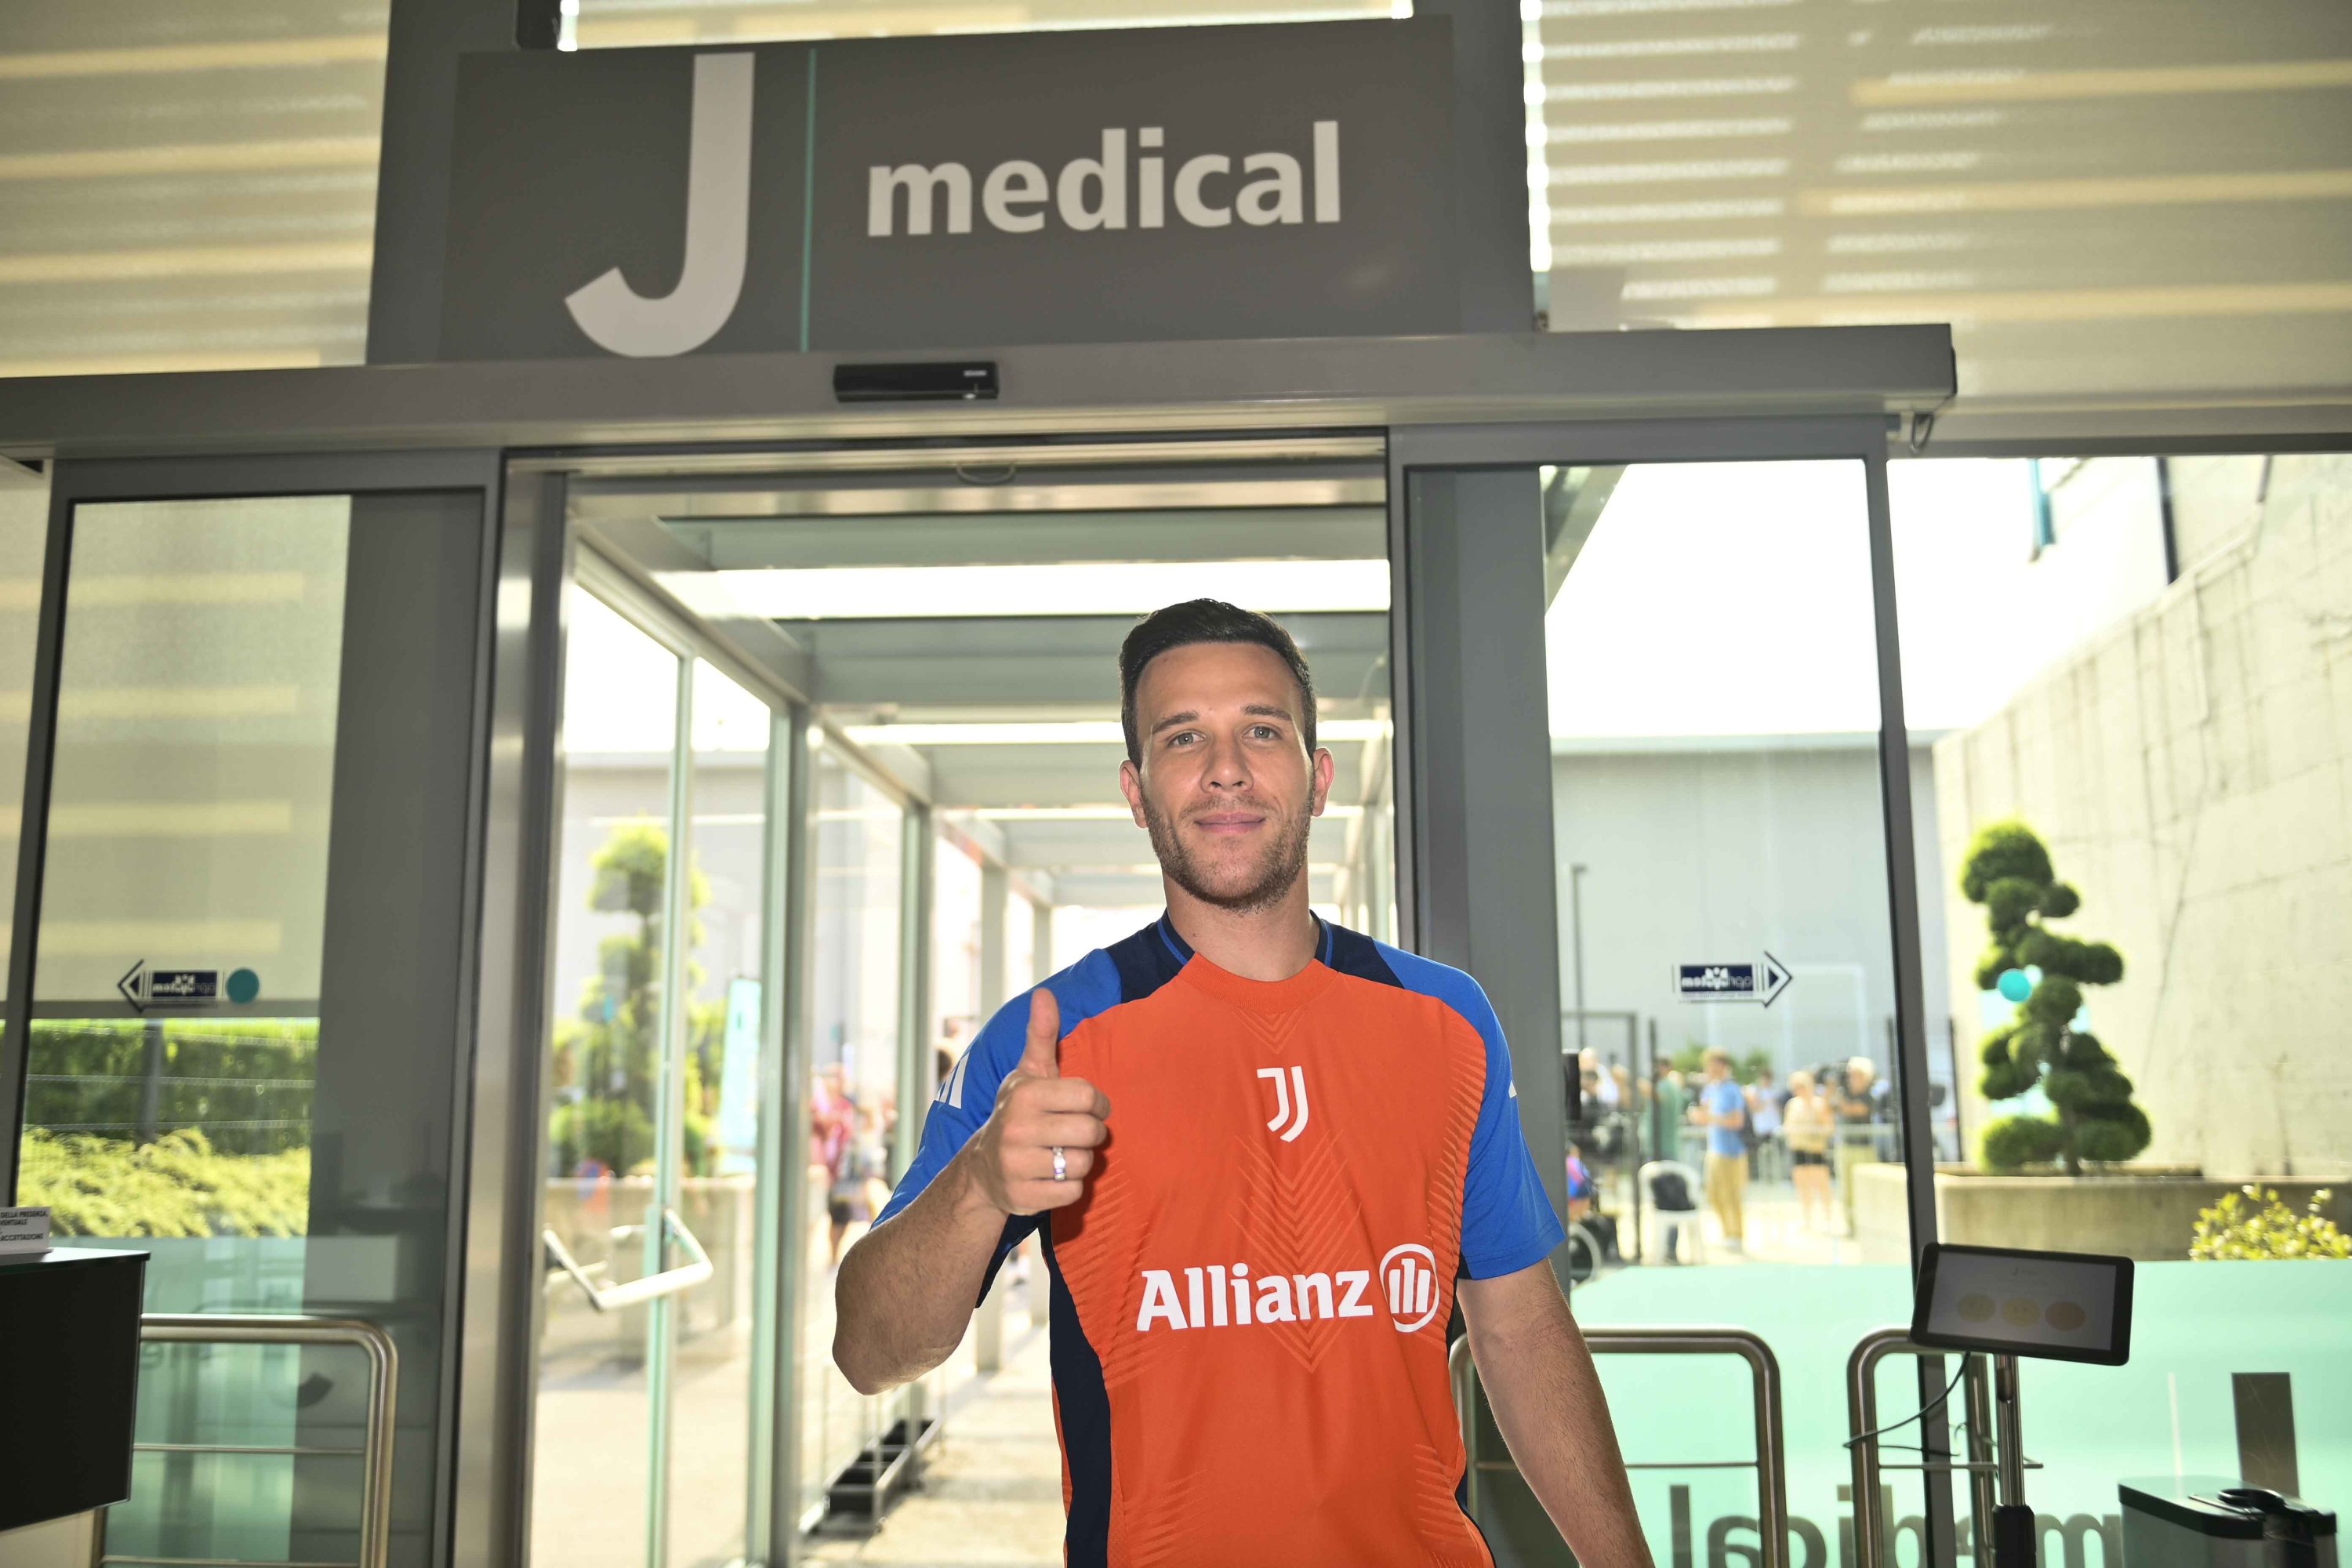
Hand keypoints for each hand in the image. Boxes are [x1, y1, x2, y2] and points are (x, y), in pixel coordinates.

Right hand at [964, 989, 1110, 1215]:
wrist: (982, 1169)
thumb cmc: (1018, 1113)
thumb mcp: (1027, 1074)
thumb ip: (1041, 1035)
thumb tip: (1044, 992)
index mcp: (1024, 1094)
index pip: (1090, 1097)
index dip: (1098, 1104)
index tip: (1088, 1108)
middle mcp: (1016, 1129)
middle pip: (1090, 1132)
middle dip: (1090, 1134)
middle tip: (1073, 1133)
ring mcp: (1016, 1166)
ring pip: (1083, 1164)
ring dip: (1079, 1161)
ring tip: (1060, 1153)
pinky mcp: (1022, 1198)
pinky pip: (1072, 1193)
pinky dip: (1069, 1187)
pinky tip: (1051, 1176)